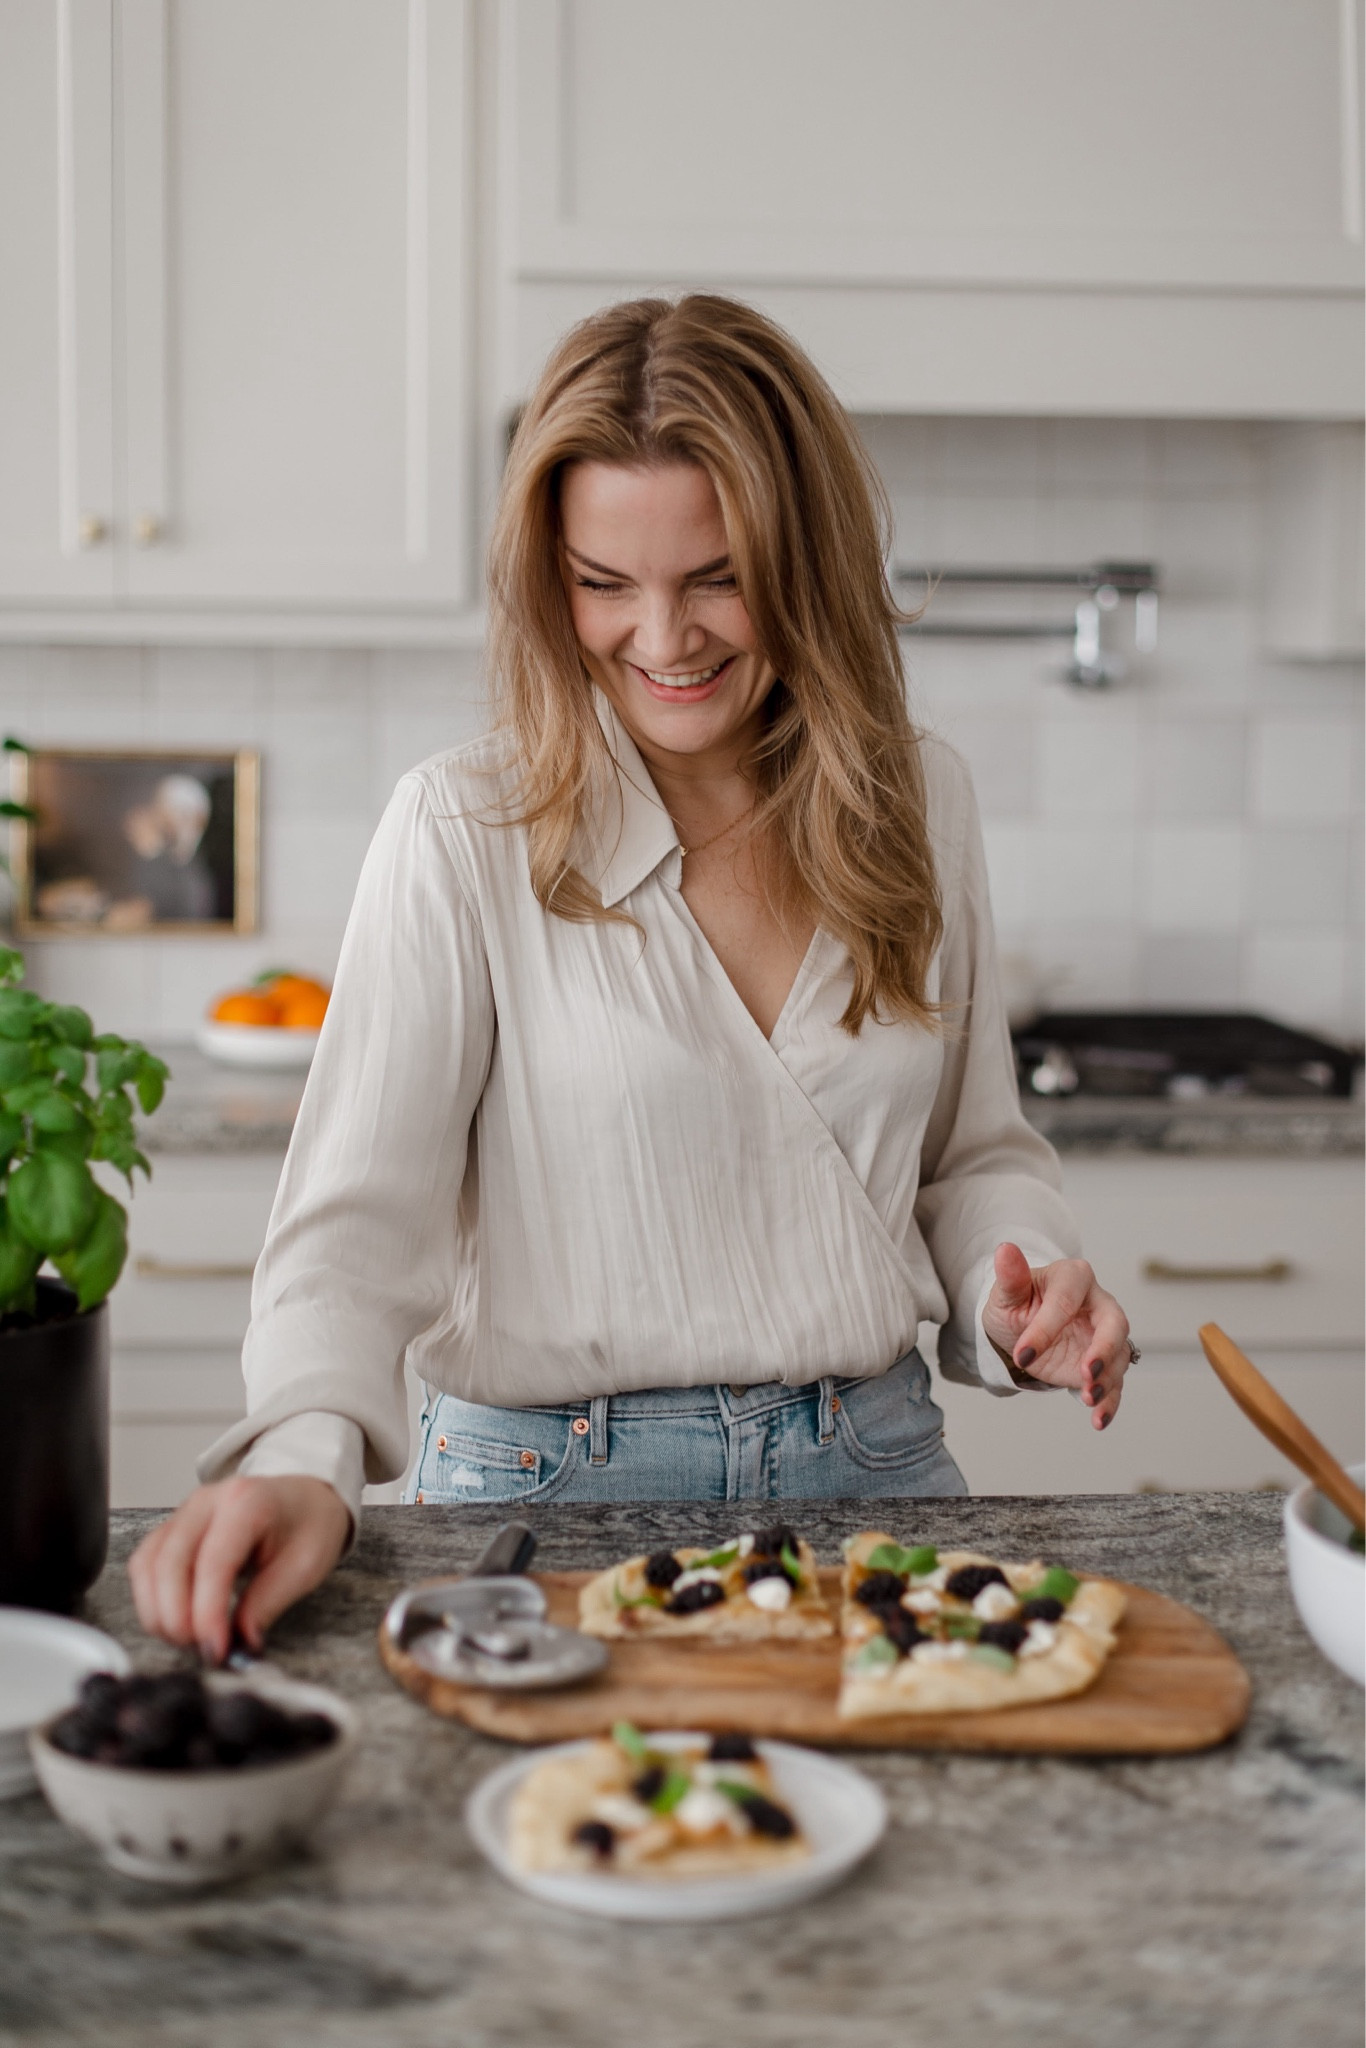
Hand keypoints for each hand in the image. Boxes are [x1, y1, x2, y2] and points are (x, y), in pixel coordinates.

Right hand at [127, 1476, 350, 1664]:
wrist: (305, 1498)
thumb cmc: (308, 1524)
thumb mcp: (305, 1566)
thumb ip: (268, 1604)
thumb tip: (238, 1643)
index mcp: (246, 1502)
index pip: (213, 1562)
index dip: (207, 1612)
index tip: (214, 1649)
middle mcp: (206, 1502)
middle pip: (170, 1563)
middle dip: (178, 1617)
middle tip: (202, 1649)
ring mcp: (184, 1513)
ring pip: (148, 1565)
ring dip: (159, 1611)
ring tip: (190, 1640)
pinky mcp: (172, 1529)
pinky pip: (145, 1565)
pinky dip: (151, 1599)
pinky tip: (175, 1621)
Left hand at [981, 1242, 1132, 1429]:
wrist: (1019, 1331)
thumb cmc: (1016, 1305)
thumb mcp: (1007, 1294)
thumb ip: (1011, 1276)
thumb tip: (1005, 1249)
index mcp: (1073, 1278)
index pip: (1065, 1301)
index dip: (1046, 1329)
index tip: (1023, 1355)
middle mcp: (1098, 1303)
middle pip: (1115, 1323)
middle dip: (1104, 1349)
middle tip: (1086, 1373)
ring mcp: (1105, 1335)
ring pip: (1119, 1355)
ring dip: (1107, 1379)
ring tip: (1088, 1399)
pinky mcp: (1104, 1364)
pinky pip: (1115, 1383)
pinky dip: (1109, 1402)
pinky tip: (1098, 1419)